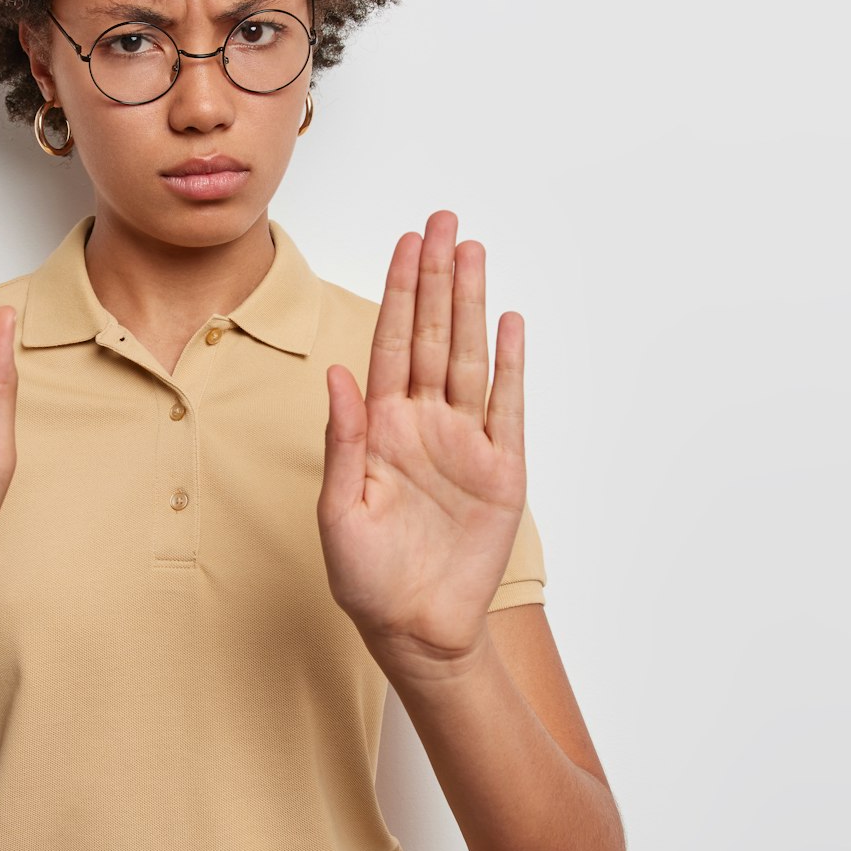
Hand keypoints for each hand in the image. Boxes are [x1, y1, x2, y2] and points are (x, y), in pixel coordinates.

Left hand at [317, 210, 527, 681]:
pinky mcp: (501, 470)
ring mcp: (465, 442)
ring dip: (471, 303)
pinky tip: (510, 321)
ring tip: (473, 250)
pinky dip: (512, 364)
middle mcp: (423, 423)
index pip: (390, 343)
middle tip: (442, 220)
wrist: (415, 629)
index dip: (398, 292)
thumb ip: (342, 440)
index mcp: (380, 427)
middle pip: (433, 335)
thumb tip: (338, 373)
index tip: (405, 243)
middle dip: (436, 277)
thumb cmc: (366, 578)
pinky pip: (508, 406)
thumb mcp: (339, 511)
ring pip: (470, 357)